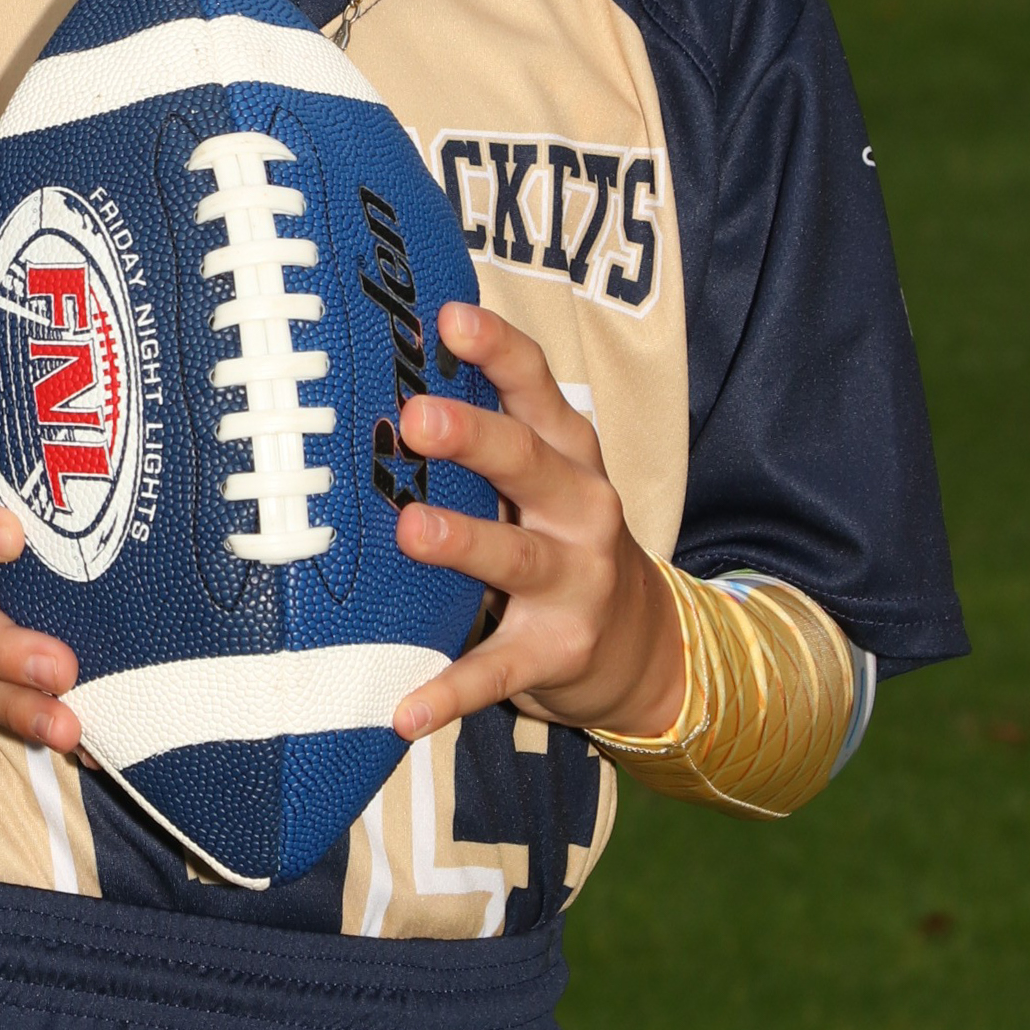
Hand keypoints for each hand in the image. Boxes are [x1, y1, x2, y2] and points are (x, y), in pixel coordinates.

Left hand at [389, 304, 683, 742]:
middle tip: (416, 418)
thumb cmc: (560, 532)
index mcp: (567, 450)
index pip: (535, 387)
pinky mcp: (556, 652)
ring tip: (412, 533)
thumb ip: (487, 425)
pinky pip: (499, 671)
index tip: (449, 319)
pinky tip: (405, 710)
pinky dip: (452, 692)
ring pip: (515, 557)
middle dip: (473, 438)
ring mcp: (574, 582)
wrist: (644, 643)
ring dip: (464, 544)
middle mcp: (580, 507)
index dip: (496, 350)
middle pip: (527, 462)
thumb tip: (385, 364)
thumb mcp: (543, 472)